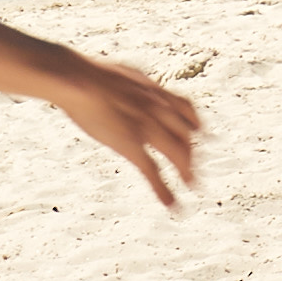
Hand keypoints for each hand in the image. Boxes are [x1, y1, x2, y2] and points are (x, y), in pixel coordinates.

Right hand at [61, 54, 208, 204]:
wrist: (80, 81)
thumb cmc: (90, 75)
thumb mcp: (119, 75)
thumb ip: (130, 84)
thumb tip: (127, 83)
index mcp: (156, 93)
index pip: (186, 109)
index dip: (195, 123)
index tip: (201, 132)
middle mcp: (159, 111)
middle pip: (186, 135)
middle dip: (193, 152)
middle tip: (195, 166)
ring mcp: (148, 129)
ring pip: (177, 155)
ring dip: (187, 172)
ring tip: (192, 187)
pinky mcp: (132, 146)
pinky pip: (153, 172)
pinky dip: (164, 190)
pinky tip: (171, 204)